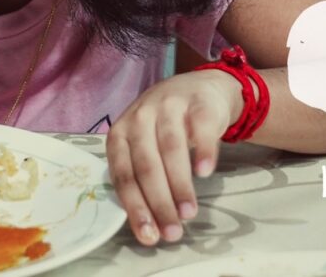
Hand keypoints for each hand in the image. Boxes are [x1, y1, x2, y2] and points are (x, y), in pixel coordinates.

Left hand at [106, 70, 239, 245]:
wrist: (199, 89)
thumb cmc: (164, 127)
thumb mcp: (143, 145)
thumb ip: (140, 177)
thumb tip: (147, 226)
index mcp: (121, 133)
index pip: (123, 174)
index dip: (134, 206)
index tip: (147, 235)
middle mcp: (141, 117)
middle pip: (146, 165)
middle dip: (158, 203)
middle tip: (172, 233)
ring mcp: (169, 106)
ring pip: (172, 149)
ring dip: (180, 185)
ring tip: (188, 213)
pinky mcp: (199, 103)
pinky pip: (200, 128)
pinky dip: (203, 151)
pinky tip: (204, 173)